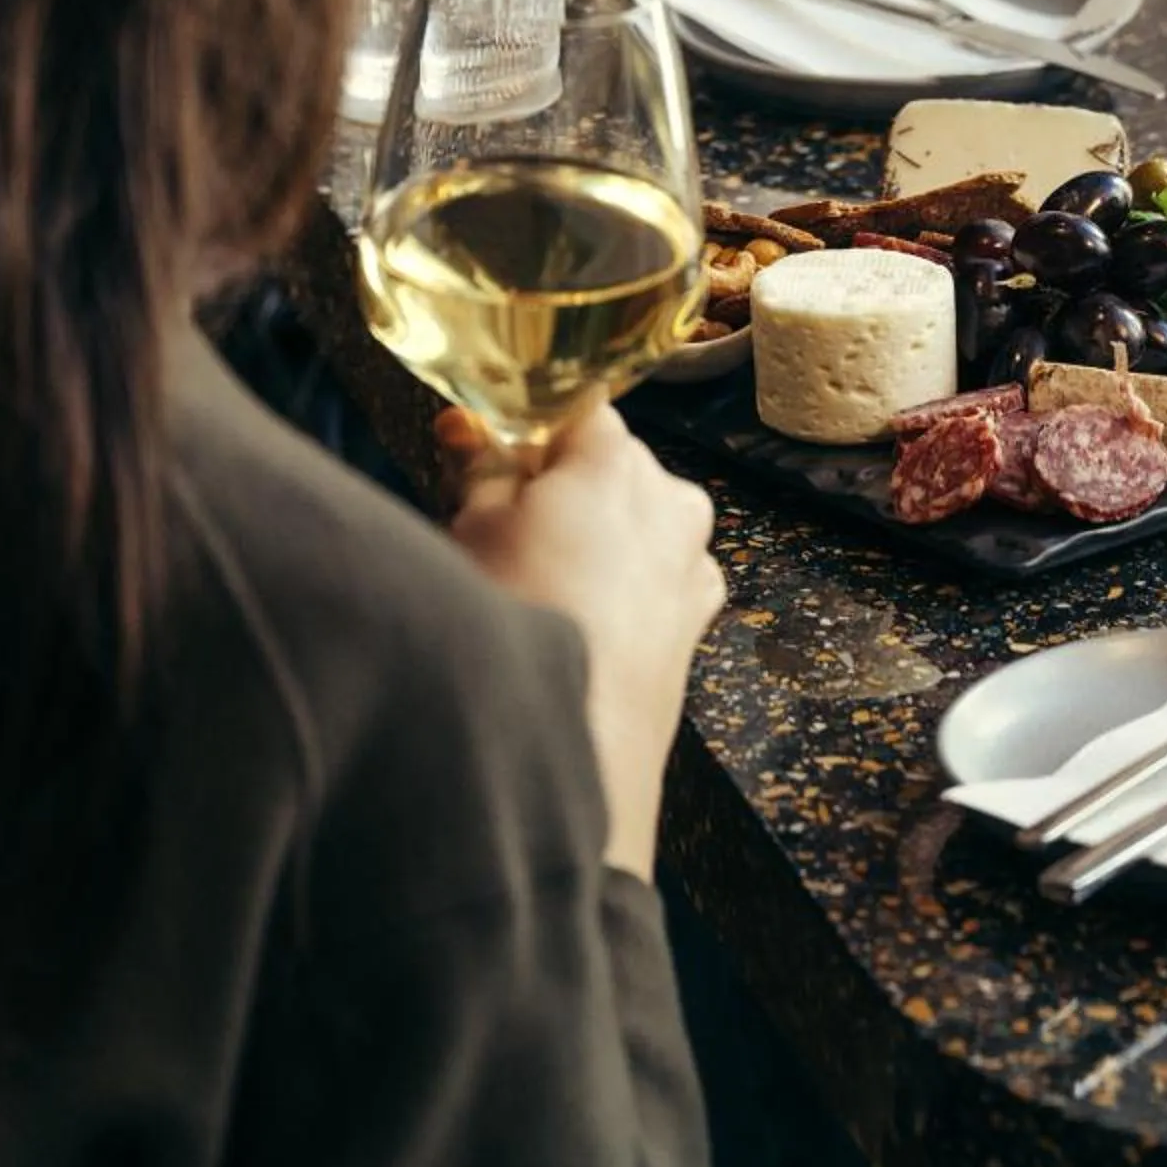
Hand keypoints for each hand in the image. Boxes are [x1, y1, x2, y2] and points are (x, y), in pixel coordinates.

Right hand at [445, 404, 724, 877]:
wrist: (574, 757)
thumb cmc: (512, 629)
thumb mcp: (468, 533)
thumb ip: (478, 467)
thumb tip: (467, 425)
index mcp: (614, 460)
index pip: (575, 409)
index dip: (530, 431)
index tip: (490, 458)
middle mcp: (670, 497)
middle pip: (610, 465)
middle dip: (561, 488)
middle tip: (502, 532)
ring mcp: (693, 560)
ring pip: (637, 521)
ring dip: (597, 537)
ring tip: (540, 589)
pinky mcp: (699, 618)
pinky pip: (659, 576)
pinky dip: (626, 585)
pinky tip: (584, 624)